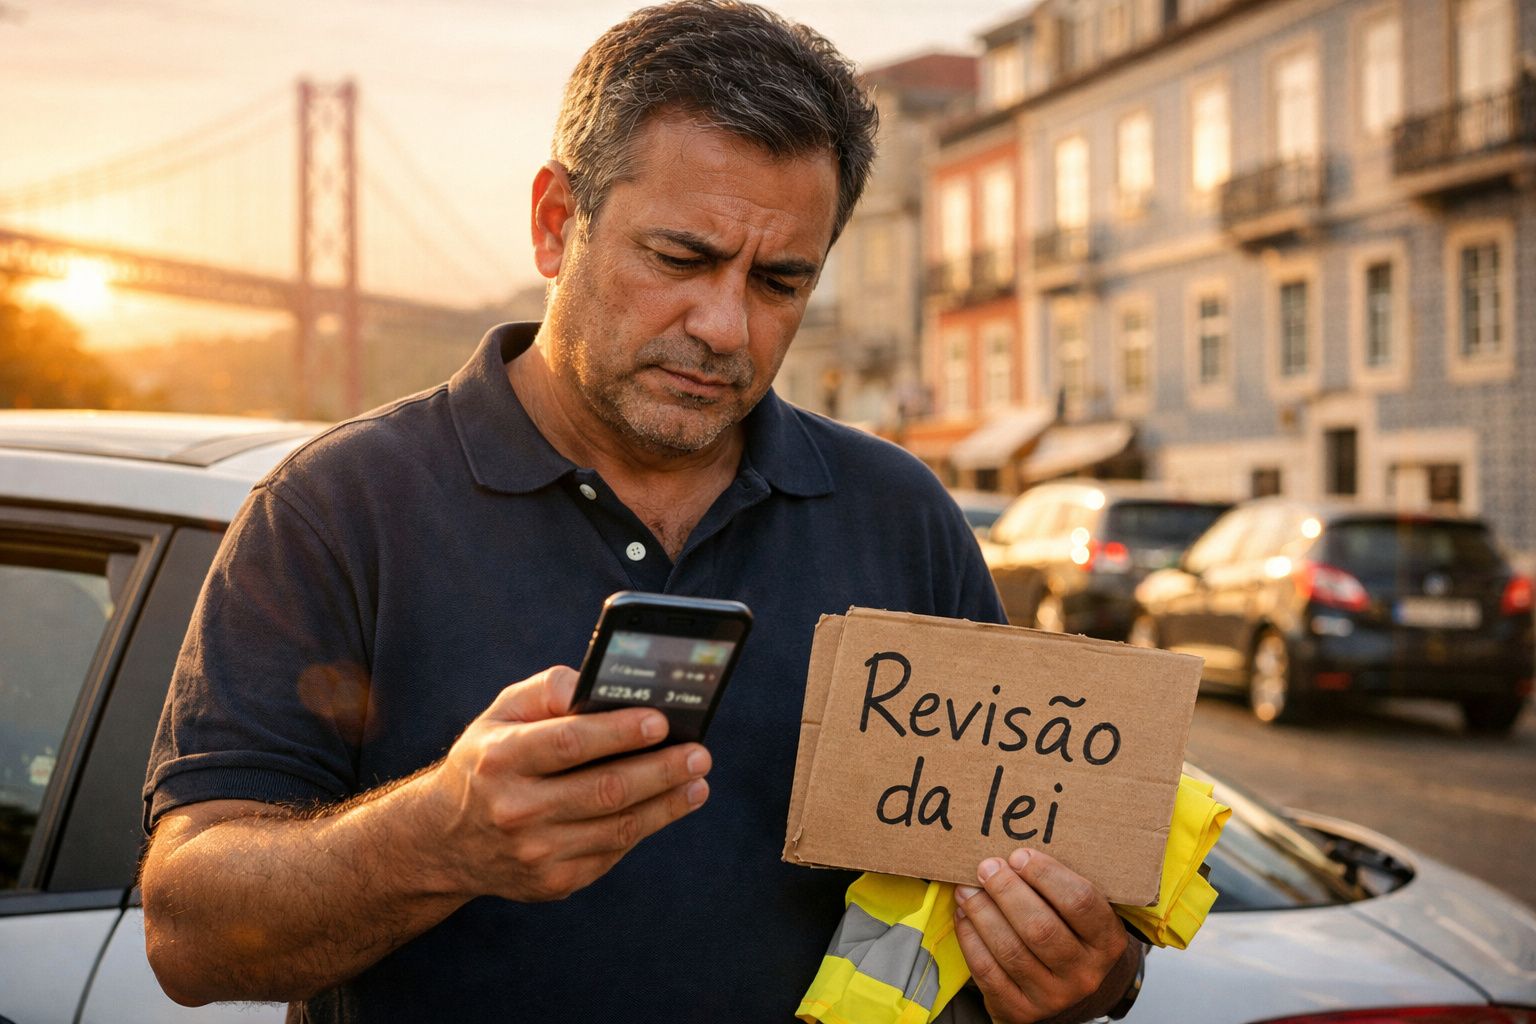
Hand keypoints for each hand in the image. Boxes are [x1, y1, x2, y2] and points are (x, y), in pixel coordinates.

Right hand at [424, 666, 710, 902]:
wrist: (445, 839)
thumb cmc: (490, 759)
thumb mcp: (501, 714)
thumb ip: (549, 689)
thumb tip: (597, 684)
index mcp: (501, 759)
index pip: (568, 743)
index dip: (619, 732)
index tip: (660, 720)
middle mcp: (515, 809)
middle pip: (604, 790)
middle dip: (660, 770)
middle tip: (699, 754)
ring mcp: (535, 853)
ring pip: (618, 828)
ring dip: (667, 804)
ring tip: (697, 781)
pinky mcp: (553, 883)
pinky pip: (612, 852)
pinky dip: (645, 826)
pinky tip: (668, 805)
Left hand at [954, 849, 1130, 1023]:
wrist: (1066, 989)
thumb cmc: (1068, 933)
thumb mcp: (1079, 911)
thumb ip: (1057, 884)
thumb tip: (1011, 853)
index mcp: (1107, 941)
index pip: (1080, 901)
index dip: (1046, 874)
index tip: (1019, 856)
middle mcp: (1085, 973)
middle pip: (1040, 927)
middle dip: (1007, 891)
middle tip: (987, 867)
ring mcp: (1053, 996)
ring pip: (1010, 949)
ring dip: (982, 912)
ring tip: (967, 889)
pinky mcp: (1020, 1010)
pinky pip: (987, 971)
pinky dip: (970, 938)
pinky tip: (964, 915)